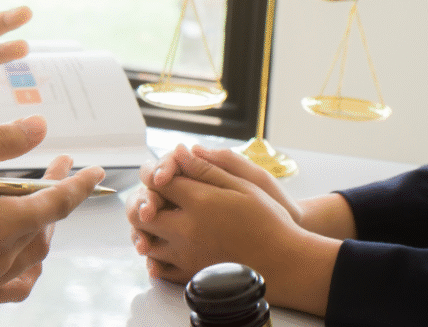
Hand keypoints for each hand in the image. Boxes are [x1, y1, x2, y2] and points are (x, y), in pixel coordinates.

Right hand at [0, 116, 105, 304]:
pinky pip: (14, 286)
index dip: (79, 186)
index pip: (57, 205)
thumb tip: (40, 128)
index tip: (96, 171)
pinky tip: (21, 251)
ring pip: (33, 257)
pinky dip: (26, 267)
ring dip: (42, 229)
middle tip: (53, 169)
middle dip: (56, 197)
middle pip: (45, 229)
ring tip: (35, 203)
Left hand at [125, 145, 339, 315]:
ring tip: (160, 221)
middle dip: (145, 202)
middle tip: (155, 197)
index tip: (161, 173)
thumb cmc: (269, 221)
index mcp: (199, 202)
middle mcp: (186, 229)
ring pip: (146, 240)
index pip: (157, 181)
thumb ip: (206, 169)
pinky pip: (158, 266)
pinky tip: (166, 245)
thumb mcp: (243, 185)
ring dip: (147, 229)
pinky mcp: (190, 275)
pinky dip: (156, 255)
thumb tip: (179, 152)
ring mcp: (186, 255)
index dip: (155, 173)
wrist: (285, 263)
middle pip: (143, 212)